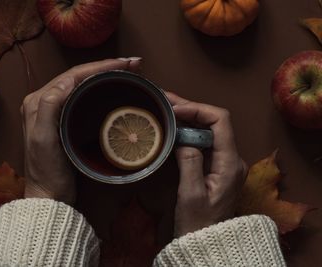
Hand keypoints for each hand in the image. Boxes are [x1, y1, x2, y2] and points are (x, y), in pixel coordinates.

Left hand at [21, 58, 140, 203]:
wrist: (50, 196)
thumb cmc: (47, 171)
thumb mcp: (44, 140)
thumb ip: (49, 107)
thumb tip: (69, 80)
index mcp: (37, 101)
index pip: (72, 75)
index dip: (100, 66)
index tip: (126, 63)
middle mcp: (44, 101)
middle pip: (78, 76)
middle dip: (106, 67)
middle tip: (133, 64)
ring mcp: (55, 110)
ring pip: (82, 84)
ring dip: (105, 74)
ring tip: (128, 71)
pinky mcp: (65, 119)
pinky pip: (83, 96)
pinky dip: (101, 88)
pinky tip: (114, 86)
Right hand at [166, 92, 247, 236]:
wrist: (207, 243)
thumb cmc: (198, 224)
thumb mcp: (191, 195)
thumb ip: (189, 162)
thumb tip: (183, 138)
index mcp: (230, 163)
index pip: (221, 121)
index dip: (198, 109)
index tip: (175, 109)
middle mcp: (232, 158)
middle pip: (214, 122)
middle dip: (190, 108)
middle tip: (164, 100)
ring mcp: (225, 162)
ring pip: (208, 130)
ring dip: (188, 117)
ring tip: (165, 107)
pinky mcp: (216, 166)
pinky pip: (203, 141)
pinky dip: (188, 130)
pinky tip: (172, 126)